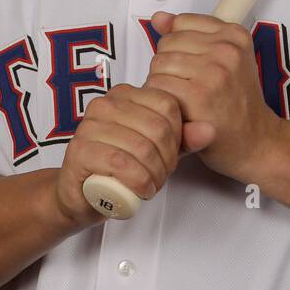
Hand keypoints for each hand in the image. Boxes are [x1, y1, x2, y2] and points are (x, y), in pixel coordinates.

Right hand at [55, 82, 206, 226]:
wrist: (82, 195)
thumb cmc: (120, 168)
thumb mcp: (159, 150)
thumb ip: (184, 139)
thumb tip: (209, 130)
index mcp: (125, 95)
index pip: (168, 105)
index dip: (178, 136)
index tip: (171, 155)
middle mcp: (105, 104)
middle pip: (158, 128)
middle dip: (167, 159)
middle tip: (161, 176)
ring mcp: (89, 125)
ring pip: (142, 147)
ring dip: (154, 175)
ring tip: (151, 185)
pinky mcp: (80, 150)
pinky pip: (120, 162)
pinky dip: (138, 181)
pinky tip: (141, 190)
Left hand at [143, 11, 282, 182]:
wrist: (256, 140)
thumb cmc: (238, 103)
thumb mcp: (223, 59)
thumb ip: (190, 34)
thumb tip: (159, 19)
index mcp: (234, 35)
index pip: (181, 23)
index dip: (178, 47)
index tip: (192, 65)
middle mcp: (227, 49)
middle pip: (167, 44)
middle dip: (168, 67)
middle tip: (188, 87)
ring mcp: (214, 72)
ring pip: (159, 64)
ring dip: (162, 84)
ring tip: (184, 98)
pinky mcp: (200, 96)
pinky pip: (158, 86)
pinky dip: (162, 101)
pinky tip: (180, 110)